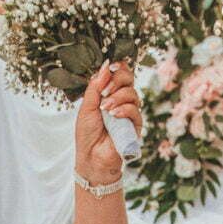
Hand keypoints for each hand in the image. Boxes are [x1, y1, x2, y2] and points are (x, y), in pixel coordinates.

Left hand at [75, 61, 141, 184]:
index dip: (117, 67)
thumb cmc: (87, 135)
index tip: (110, 66)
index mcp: (109, 93)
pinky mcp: (135, 126)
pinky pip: (135, 110)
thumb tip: (106, 66)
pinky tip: (113, 116)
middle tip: (105, 91)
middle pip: (128, 78)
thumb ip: (96, 86)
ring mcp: (129, 113)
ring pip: (132, 93)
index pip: (119, 73)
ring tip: (105, 109)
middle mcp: (121, 100)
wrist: (91, 157)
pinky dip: (124, 110)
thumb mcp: (87, 106)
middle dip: (117, 79)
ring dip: (118, 97)